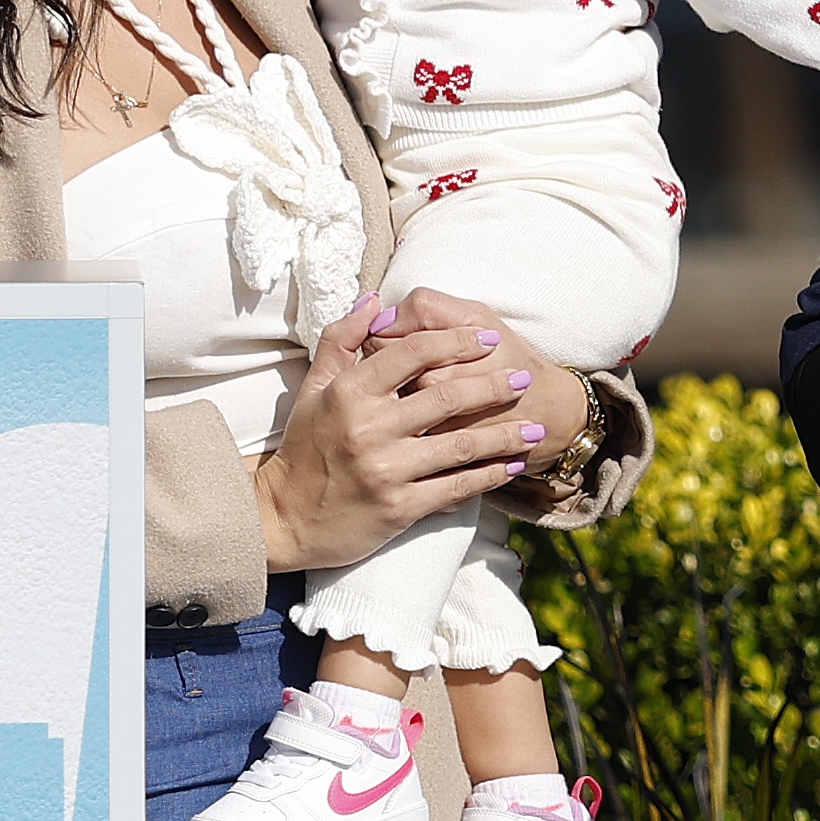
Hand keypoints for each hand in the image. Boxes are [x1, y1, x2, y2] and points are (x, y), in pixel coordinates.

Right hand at [258, 290, 558, 572]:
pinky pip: (457, 487)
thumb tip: (374, 301)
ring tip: (536, 429)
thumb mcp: (313, 388)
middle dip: (493, 386)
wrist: (283, 519)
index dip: (456, 341)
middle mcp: (368, 428)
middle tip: (524, 379)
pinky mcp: (399, 507)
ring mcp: (386, 469)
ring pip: (461, 445)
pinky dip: (489, 475)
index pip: (412, 352)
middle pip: (447, 396)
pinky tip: (511, 465)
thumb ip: (342, 341)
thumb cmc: (305, 448)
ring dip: (505, 435)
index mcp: (349, 392)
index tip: (488, 339)